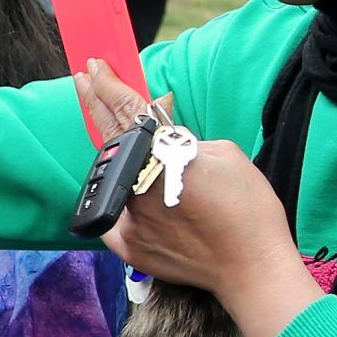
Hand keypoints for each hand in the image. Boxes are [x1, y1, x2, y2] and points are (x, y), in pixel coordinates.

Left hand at [87, 62, 302, 310]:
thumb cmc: (248, 210)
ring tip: (144, 155)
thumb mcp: (226, 155)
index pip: (128, 112)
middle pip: (110, 140)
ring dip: (127, 163)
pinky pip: (117, 215)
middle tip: (84, 80)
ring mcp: (127, 218)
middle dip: (96, 104)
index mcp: (161, 157)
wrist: (252, 267)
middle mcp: (136, 186)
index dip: (110, 86)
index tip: (94, 69)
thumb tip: (162, 128)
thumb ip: (185, 137)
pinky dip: (129, 205)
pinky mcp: (126, 246)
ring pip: (118, 179)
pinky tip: (149, 203)